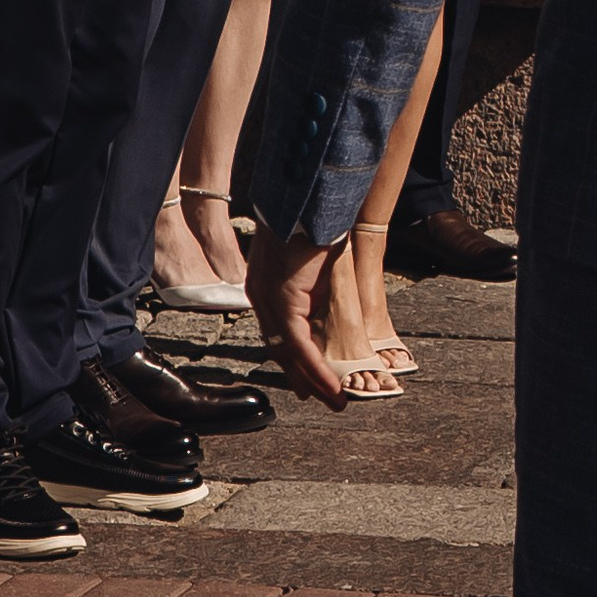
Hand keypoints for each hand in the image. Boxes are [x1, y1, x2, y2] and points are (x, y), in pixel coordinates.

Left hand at [247, 218, 352, 407]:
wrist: (312, 197)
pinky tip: (332, 385)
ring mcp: (269, 299)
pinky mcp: (283, 300)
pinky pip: (298, 345)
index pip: (277, 332)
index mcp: (265, 284)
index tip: (310, 379)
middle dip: (303, 376)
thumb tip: (327, 302)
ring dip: (314, 380)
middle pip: (279, 348)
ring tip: (336, 399)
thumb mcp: (316, 260)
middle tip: (323, 397)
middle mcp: (260, 295)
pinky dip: (316, 369)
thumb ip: (315, 284)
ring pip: (289, 353)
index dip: (295, 359)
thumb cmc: (318, 220)